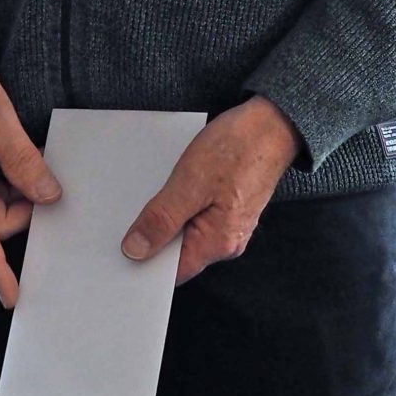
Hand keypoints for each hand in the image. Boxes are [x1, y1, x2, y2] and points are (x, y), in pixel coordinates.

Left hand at [119, 96, 302, 286]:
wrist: (272, 123)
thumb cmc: (239, 148)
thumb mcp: (190, 183)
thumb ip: (162, 219)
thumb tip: (136, 249)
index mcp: (218, 242)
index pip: (173, 272)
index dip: (145, 262)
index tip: (123, 247)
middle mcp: (227, 241)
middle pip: (178, 253)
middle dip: (154, 236)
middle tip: (133, 212)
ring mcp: (229, 225)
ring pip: (185, 232)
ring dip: (166, 216)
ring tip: (158, 190)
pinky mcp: (228, 208)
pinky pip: (195, 216)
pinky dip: (180, 205)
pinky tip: (173, 186)